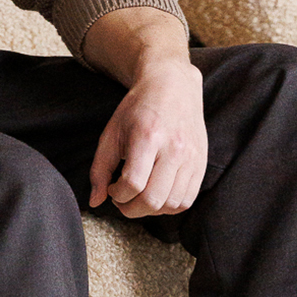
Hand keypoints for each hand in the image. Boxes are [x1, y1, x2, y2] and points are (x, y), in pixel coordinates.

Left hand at [88, 55, 206, 216]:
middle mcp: (173, 149)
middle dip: (131, 209)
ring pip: (172, 204)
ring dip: (151, 210)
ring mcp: (191, 158)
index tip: (112, 188)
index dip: (117, 195)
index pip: (133, 184)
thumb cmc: (137, 109)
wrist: (173, 86)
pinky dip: (169, 206)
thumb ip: (99, 169)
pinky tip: (156, 194)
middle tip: (122, 199)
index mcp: (147, 137)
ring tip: (139, 197)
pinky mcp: (201, 164)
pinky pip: (187, 200)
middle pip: (153, 199)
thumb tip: (95, 202)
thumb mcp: (111, 132)